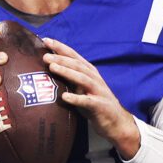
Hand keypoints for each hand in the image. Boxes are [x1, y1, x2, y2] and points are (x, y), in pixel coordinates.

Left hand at [42, 38, 140, 158]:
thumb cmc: (95, 105)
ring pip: (82, 78)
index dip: (61, 47)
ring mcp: (98, 92)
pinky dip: (76, 98)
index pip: (74, 56)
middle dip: (61, 58)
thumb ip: (70, 79)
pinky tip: (65, 97)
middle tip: (45, 55)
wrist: (117, 123)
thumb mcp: (81, 89)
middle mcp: (94, 79)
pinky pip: (87, 101)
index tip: (46, 40)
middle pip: (77, 65)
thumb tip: (50, 69)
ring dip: (67, 72)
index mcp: (89, 72)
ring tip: (52, 68)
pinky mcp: (99, 106)